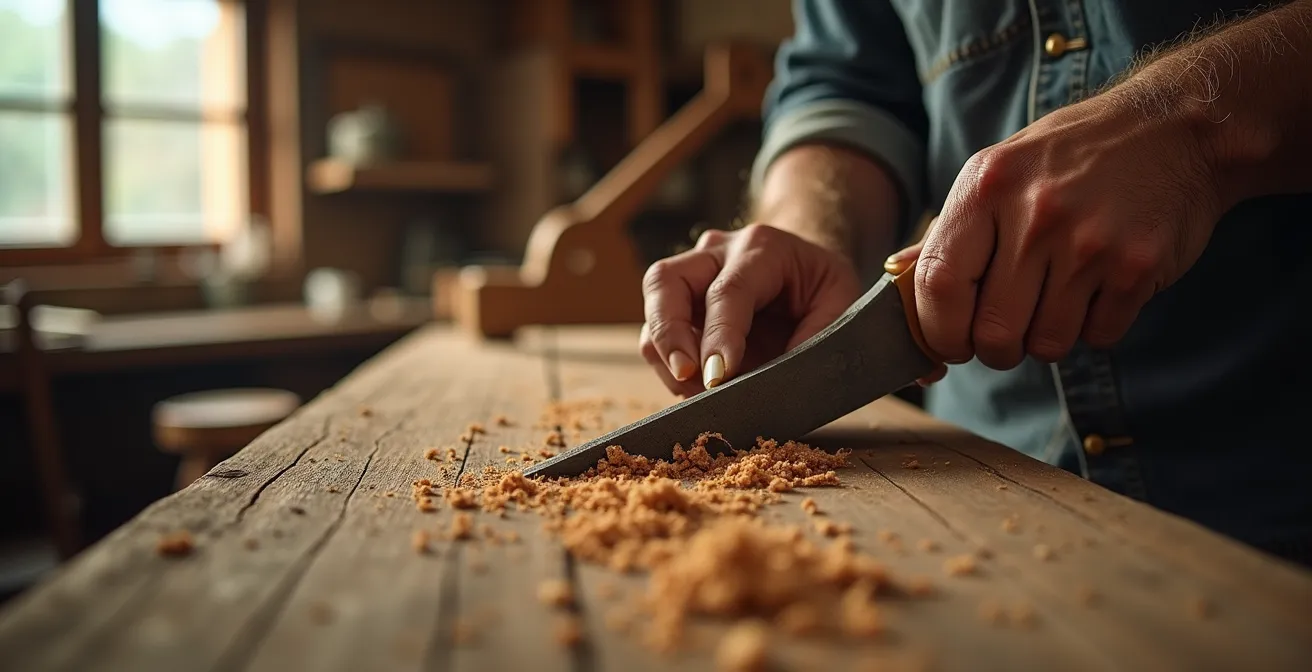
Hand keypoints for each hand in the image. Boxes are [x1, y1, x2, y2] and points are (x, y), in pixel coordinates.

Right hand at [639, 224, 860, 396]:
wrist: (804, 268)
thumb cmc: (822, 287)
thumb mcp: (839, 304)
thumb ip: (815, 337)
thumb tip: (780, 381)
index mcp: (762, 248)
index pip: (728, 291)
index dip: (720, 335)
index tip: (718, 377)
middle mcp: (716, 252)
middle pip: (666, 281)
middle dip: (669, 334)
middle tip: (687, 377)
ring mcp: (690, 273)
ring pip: (653, 306)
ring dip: (665, 356)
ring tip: (696, 393)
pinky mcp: (677, 303)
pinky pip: (655, 334)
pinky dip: (667, 365)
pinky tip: (694, 389)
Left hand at [898, 93, 1223, 368]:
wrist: (1177, 127)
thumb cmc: (1073, 156)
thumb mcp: (999, 172)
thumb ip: (949, 231)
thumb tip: (897, 279)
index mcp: (986, 187)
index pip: (937, 284)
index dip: (938, 330)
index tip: (950, 342)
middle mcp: (1035, 214)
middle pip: (993, 332)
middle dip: (996, 349)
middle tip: (1008, 332)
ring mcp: (1090, 242)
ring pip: (1047, 344)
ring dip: (1048, 339)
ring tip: (1060, 298)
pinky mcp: (1138, 267)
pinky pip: (1099, 336)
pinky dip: (1096, 327)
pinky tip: (1102, 287)